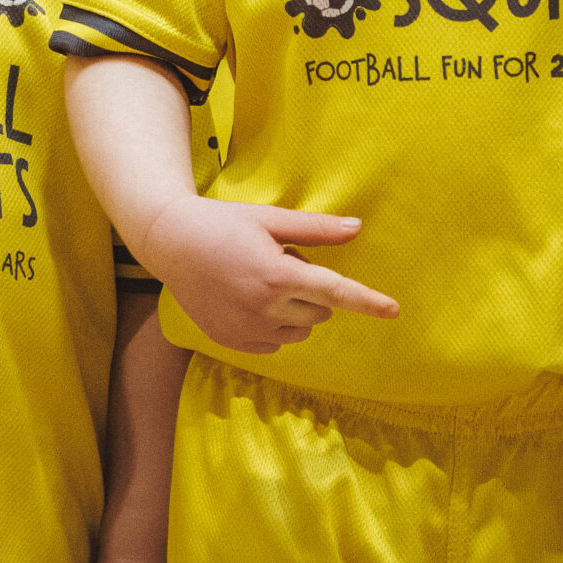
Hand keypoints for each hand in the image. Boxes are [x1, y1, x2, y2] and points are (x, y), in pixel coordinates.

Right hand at [139, 196, 398, 353]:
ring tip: (261, 281)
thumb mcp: (268, 219)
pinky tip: (247, 300)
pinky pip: (274, 343)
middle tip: (279, 263)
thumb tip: (357, 227)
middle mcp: (264, 308)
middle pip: (319, 312)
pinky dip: (273, 326)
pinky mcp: (232, 341)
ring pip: (299, 331)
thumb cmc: (222, 223)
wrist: (169, 242)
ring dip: (295, 312)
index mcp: (278, 275)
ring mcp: (246, 329)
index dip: (368, 302)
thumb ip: (315, 229)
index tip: (393, 310)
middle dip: (312, 291)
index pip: (335, 292)